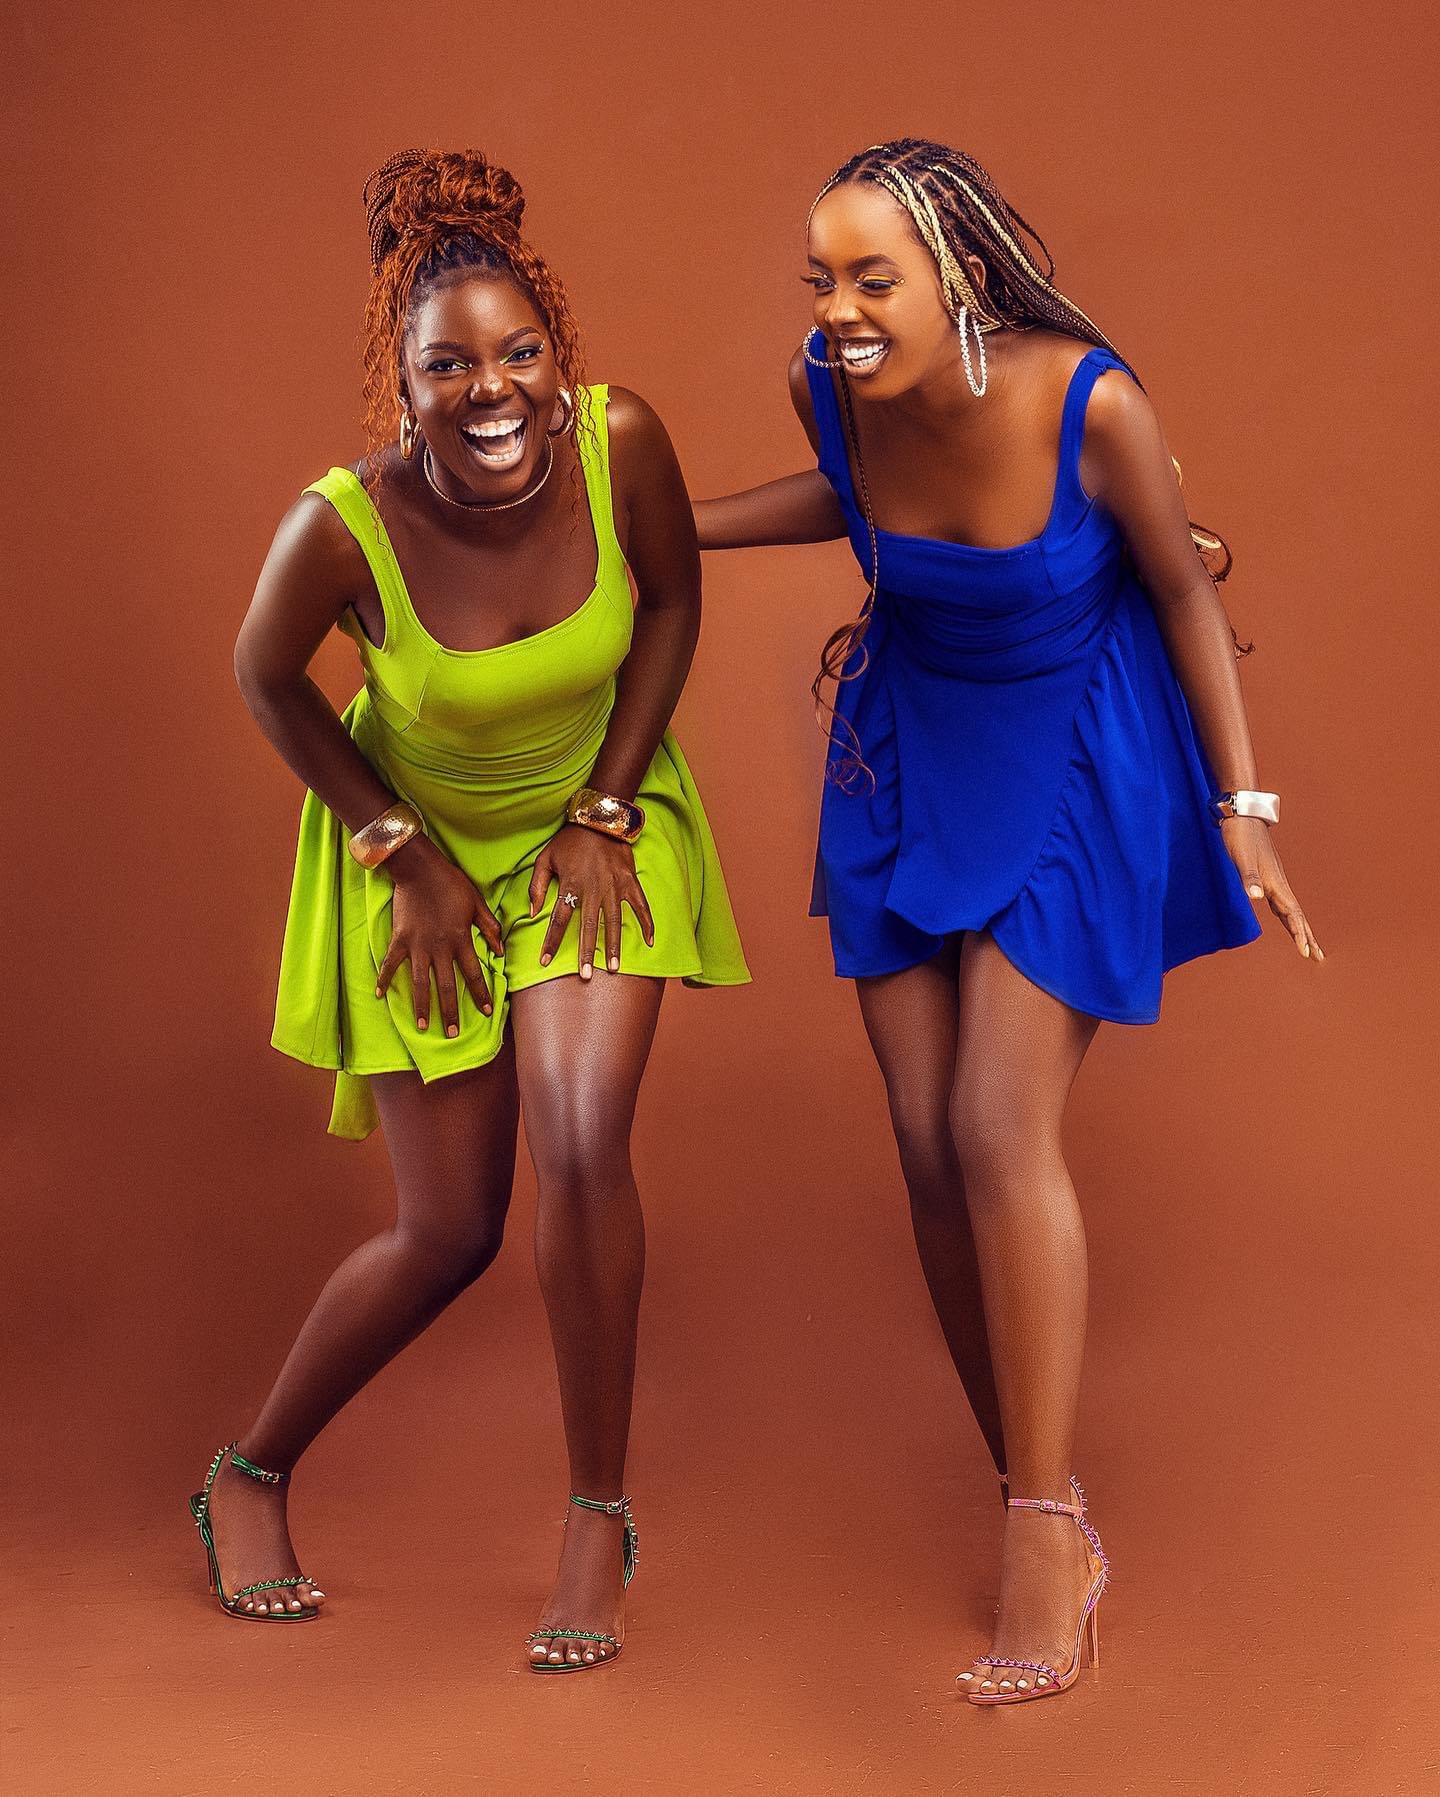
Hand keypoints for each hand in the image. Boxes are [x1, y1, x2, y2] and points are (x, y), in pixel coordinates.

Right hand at [375, 836, 505, 1033]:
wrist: (419, 869)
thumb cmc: (451, 883)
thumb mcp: (476, 903)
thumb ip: (489, 927)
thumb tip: (500, 950)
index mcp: (461, 940)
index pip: (474, 974)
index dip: (481, 993)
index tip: (486, 1011)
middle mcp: (439, 948)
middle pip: (447, 986)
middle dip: (451, 1011)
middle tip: (452, 1033)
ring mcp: (417, 946)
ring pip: (420, 982)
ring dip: (422, 1005)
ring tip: (423, 1026)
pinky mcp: (399, 939)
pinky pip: (390, 964)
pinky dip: (384, 979)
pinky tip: (380, 996)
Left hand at [529, 823, 654, 979]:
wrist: (599, 818)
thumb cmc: (569, 840)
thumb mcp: (545, 858)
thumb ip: (537, 886)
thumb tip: (532, 912)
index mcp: (571, 884)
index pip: (558, 919)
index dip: (550, 942)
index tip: (544, 962)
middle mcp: (593, 888)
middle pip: (587, 927)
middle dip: (586, 953)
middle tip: (585, 976)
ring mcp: (615, 886)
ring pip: (614, 921)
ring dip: (613, 946)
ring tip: (613, 968)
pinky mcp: (630, 882)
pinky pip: (641, 906)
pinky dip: (647, 923)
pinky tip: (650, 942)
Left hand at [1220, 817, 1323, 960]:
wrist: (1243, 814)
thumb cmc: (1240, 835)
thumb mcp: (1241, 856)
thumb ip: (1248, 877)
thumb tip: (1257, 897)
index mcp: (1275, 883)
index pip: (1292, 914)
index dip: (1299, 933)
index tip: (1305, 952)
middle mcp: (1278, 884)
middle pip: (1297, 916)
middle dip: (1307, 937)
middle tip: (1318, 957)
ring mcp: (1274, 881)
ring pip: (1291, 911)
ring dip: (1299, 928)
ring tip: (1308, 946)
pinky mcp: (1267, 877)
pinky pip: (1282, 904)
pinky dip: (1288, 917)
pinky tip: (1286, 921)